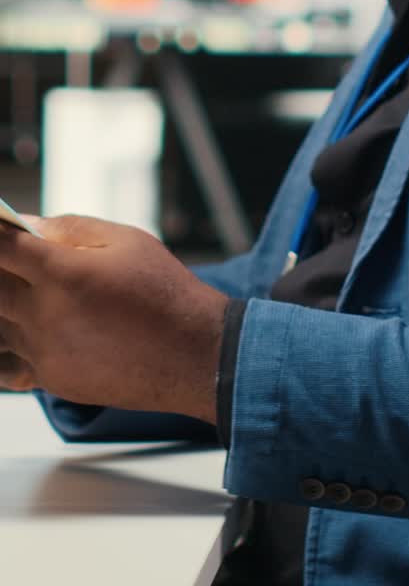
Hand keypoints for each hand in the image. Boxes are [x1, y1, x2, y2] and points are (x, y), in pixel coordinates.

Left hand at [0, 215, 227, 423]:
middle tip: (18, 265)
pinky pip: (9, 364)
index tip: (0, 231)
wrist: (192, 353)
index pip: (3, 249)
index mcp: (61, 274)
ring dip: (6, 309)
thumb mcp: (126, 240)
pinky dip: (10, 346)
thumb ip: (72, 228)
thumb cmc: (164, 291)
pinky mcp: (53, 380)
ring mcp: (45, 352)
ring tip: (33, 297)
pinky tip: (30, 331)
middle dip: (2, 271)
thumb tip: (31, 225)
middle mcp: (45, 316)